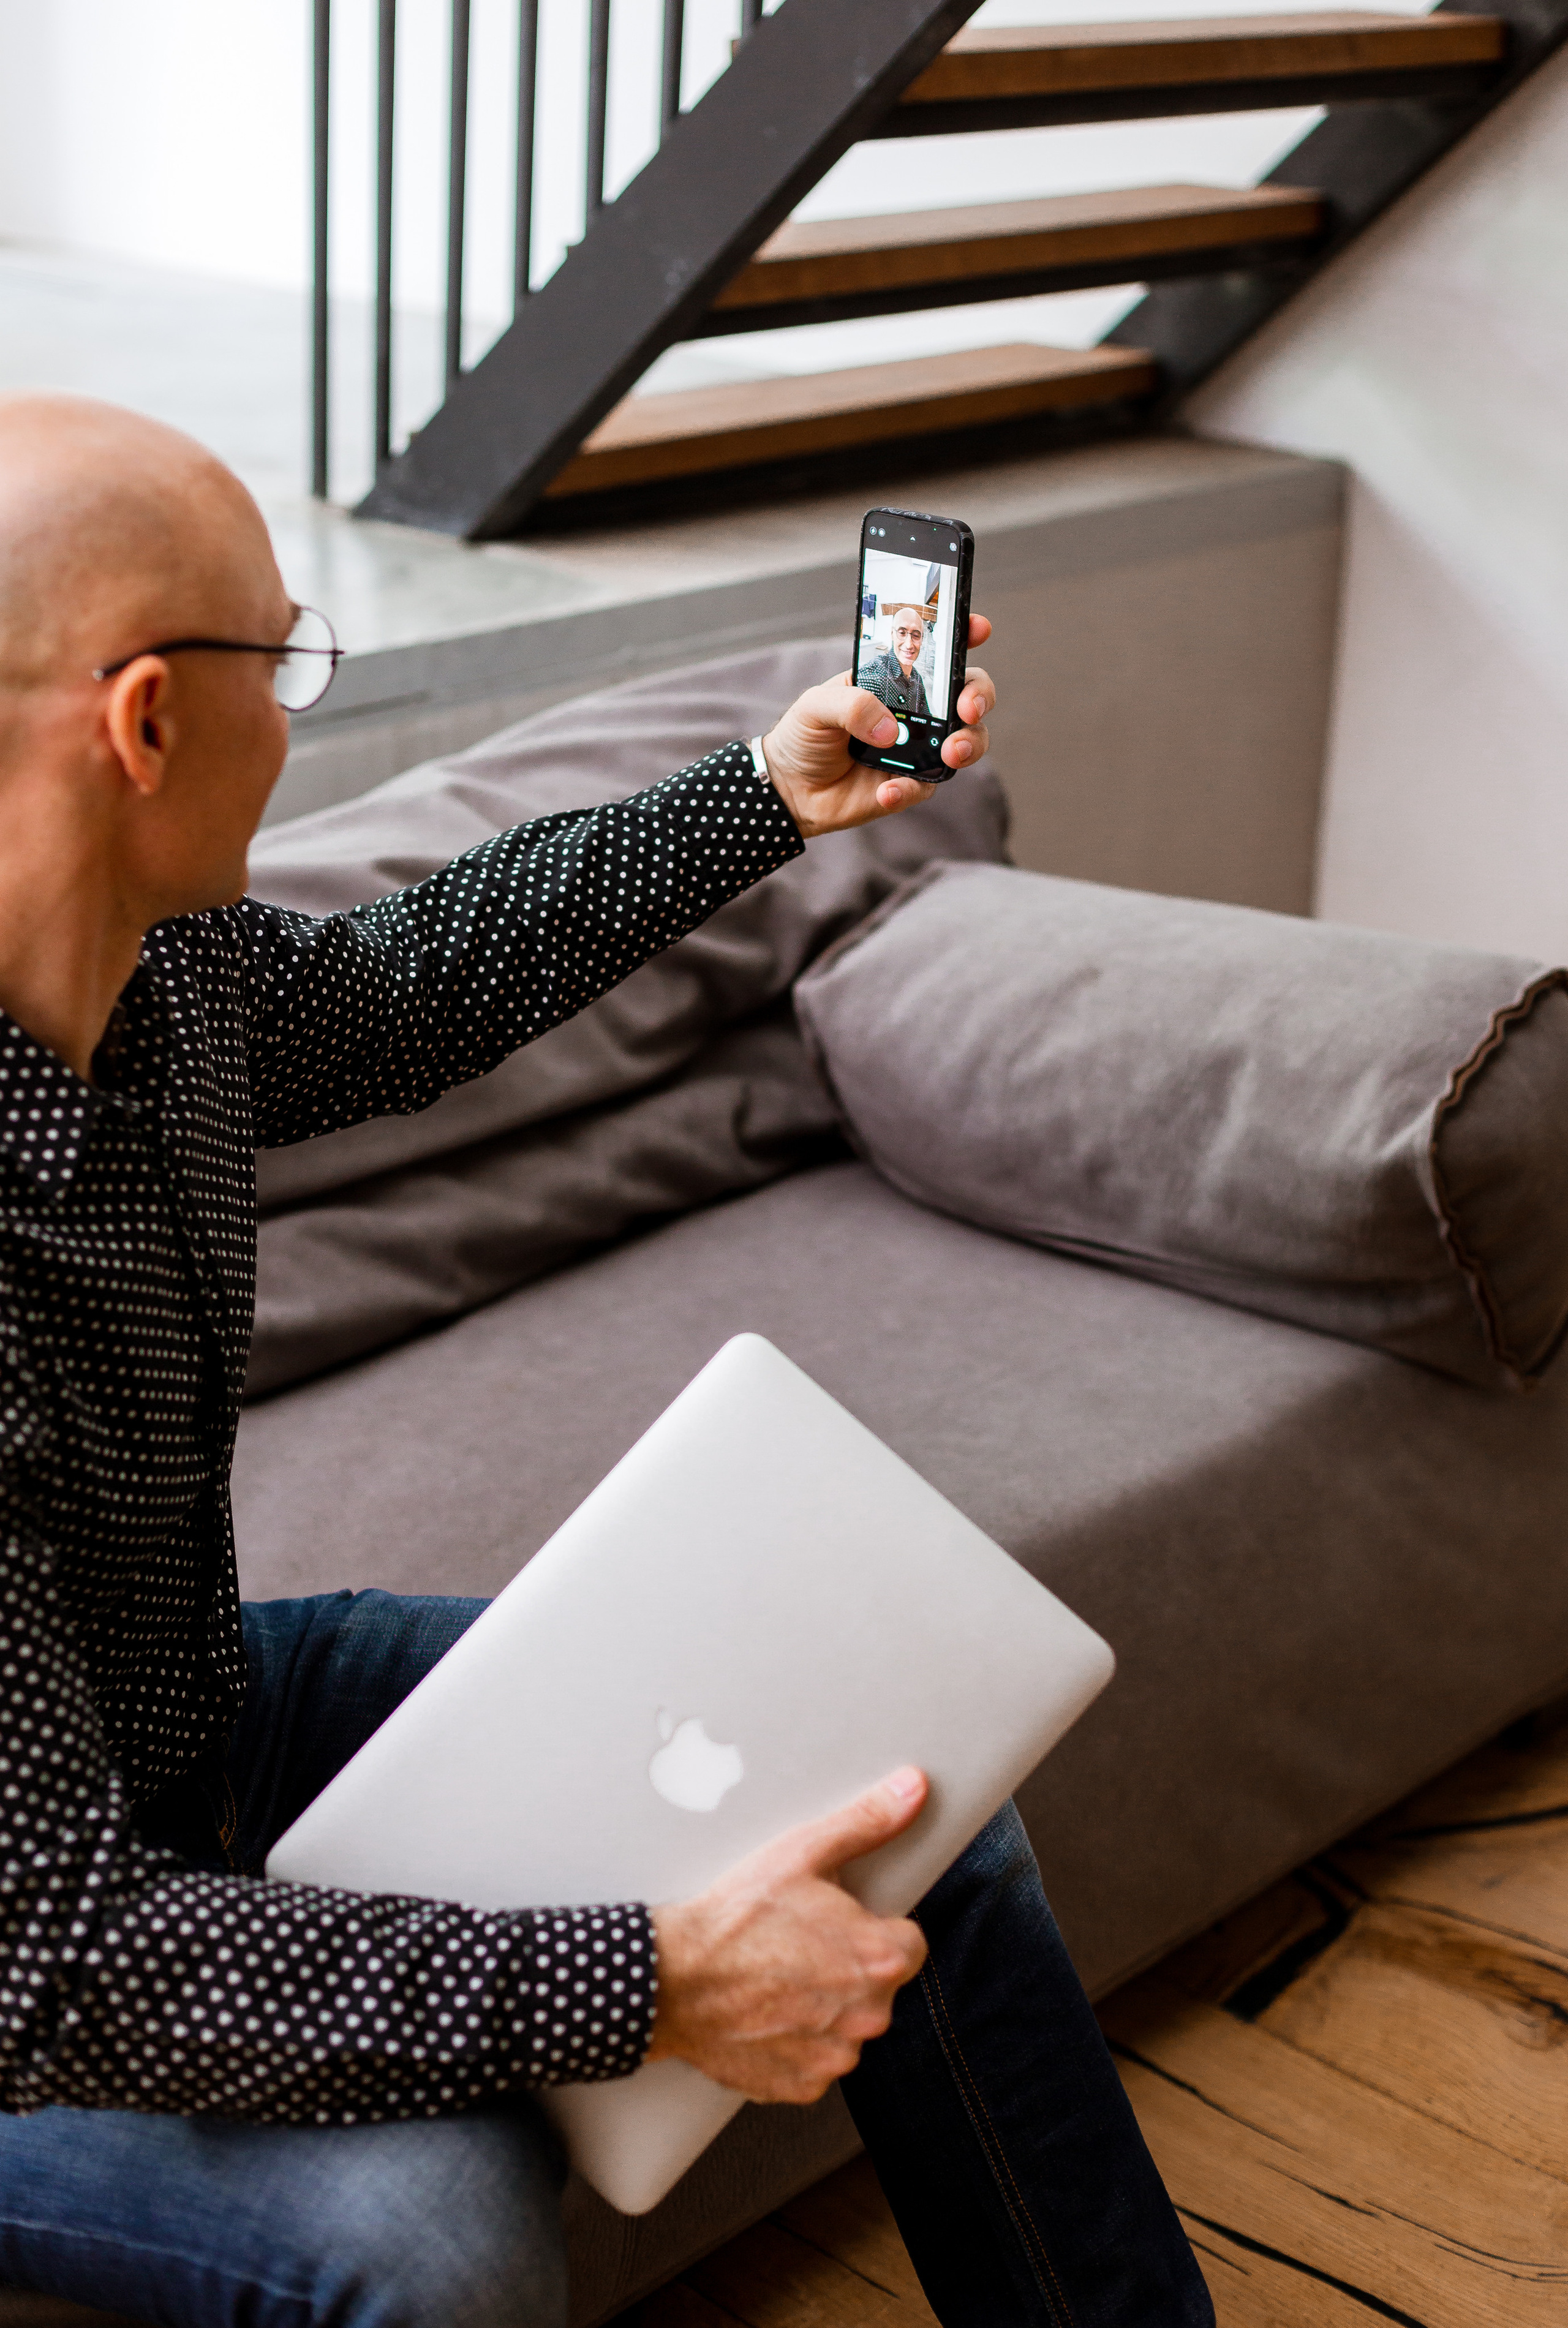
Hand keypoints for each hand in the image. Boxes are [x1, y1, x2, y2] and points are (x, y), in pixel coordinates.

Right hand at [646, 1767, 929, 2102]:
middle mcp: (868, 2015)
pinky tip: (765, 2013)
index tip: (840, 1924)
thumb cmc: (737, 1917)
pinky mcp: (803, 2087)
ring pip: (848, 2025)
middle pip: (879, 1986)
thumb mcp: (802, 1853)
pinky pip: (815, 2061)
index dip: (875, 1928)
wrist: (673, 1979)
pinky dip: (797, 2043)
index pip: (910, 1943)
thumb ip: (869, 1821)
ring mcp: (835, 2057)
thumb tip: (914, 1788)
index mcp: (879, 1958)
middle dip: (850, 1967)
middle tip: (800, 1946)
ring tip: (778, 1978)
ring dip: (825, 2007)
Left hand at [761, 615, 995, 838]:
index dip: (964, 635)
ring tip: (950, 754)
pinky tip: (886, 791)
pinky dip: (912, 788)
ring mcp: (920, 747)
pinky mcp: (913, 783)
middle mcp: (917, 710)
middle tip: (967, 709)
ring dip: (968, 744)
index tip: (978, 629)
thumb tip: (890, 729)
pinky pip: (928, 785)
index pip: (938, 651)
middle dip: (979, 696)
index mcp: (896, 678)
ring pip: (968, 741)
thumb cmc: (805, 736)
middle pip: (969, 694)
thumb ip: (851, 705)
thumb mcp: (816, 706)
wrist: (791, 789)